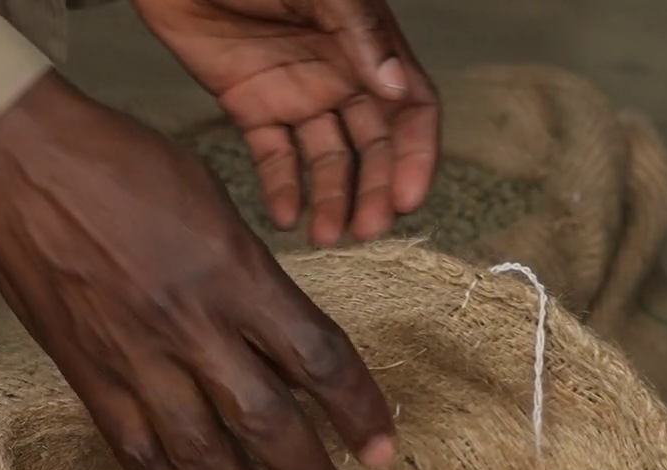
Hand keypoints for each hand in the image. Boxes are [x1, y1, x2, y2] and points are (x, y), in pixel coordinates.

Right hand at [0, 72, 395, 469]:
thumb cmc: (120, 163)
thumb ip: (252, 276)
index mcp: (236, 274)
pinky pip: (139, 451)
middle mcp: (192, 326)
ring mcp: (136, 358)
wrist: (18, 161)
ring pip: (203, 454)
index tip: (384, 449)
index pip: (319, 359)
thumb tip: (284, 338)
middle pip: (267, 424)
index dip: (361, 412)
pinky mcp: (88, 376)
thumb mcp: (214, 203)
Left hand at [130, 0, 437, 247]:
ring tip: (325, 237)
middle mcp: (341, 76)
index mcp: (368, 47)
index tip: (406, 199)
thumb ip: (360, 34)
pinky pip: (273, 157)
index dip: (416, 157)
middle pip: (373, 148)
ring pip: (326, 161)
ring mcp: (296, 94)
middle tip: (367, 232)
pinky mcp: (251, 106)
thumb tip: (398, 90)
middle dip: (373, 191)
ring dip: (331, 201)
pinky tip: (285, 217)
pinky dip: (281, 189)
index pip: (411, 111)